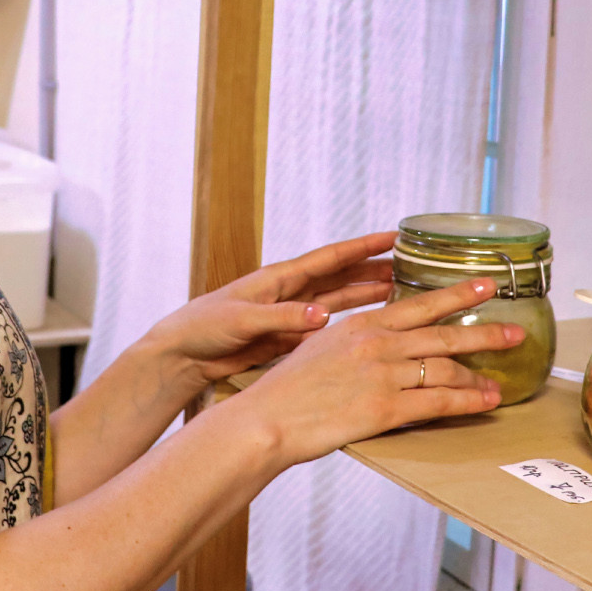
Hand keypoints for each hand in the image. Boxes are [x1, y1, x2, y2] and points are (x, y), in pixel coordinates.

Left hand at [141, 233, 400, 397]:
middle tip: (410, 265)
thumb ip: (283, 318)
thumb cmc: (203, 328)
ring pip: (338, 300)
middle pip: (341, 276)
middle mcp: (290, 292)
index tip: (394, 236)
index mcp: (279, 278)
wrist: (181, 354)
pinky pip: (327, 327)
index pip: (330, 258)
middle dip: (373, 269)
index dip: (363, 247)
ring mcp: (290, 314)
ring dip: (366, 295)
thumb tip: (322, 316)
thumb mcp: (243, 320)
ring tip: (399, 290)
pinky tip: (369, 326)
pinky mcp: (287, 338)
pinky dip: (349, 324)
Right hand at [226, 276, 524, 469]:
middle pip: (443, 334)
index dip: (457, 297)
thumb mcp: (320, 348)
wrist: (267, 419)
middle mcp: (377, 344)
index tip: (484, 287)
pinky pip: (437, 402)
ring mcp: (383, 376)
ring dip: (479, 376)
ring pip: (446, 369)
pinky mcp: (385, 409)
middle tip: (513, 333)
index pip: (420, 305)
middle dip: (484, 333)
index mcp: (361, 325)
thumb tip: (378, 344)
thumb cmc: (287, 389)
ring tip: (499, 382)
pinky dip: (467, 401)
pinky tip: (484, 401)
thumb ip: (354, 342)